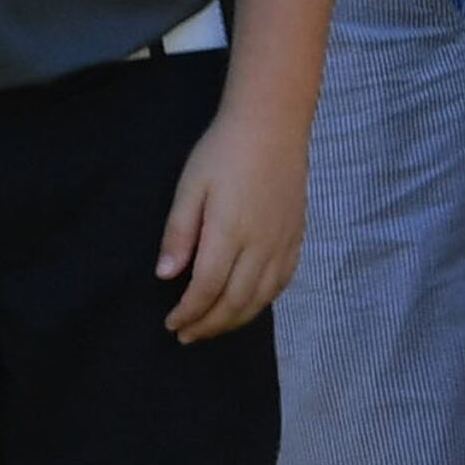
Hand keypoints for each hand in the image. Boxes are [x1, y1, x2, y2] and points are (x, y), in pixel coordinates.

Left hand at [158, 99, 307, 339]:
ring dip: (235, 320)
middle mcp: (262, 248)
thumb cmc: (222, 153)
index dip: (190, 312)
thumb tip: (166, 275)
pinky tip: (247, 306)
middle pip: (236, 302)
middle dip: (210, 324)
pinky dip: (261, 303)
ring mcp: (284, 246)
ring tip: (211, 327)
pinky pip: (281, 284)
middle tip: (186, 335)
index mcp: (230, 235)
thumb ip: (179, 233)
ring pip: (261, 299)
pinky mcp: (297, 240)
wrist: (272, 129)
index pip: (208, 288)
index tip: (171, 324)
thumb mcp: (190, 186)